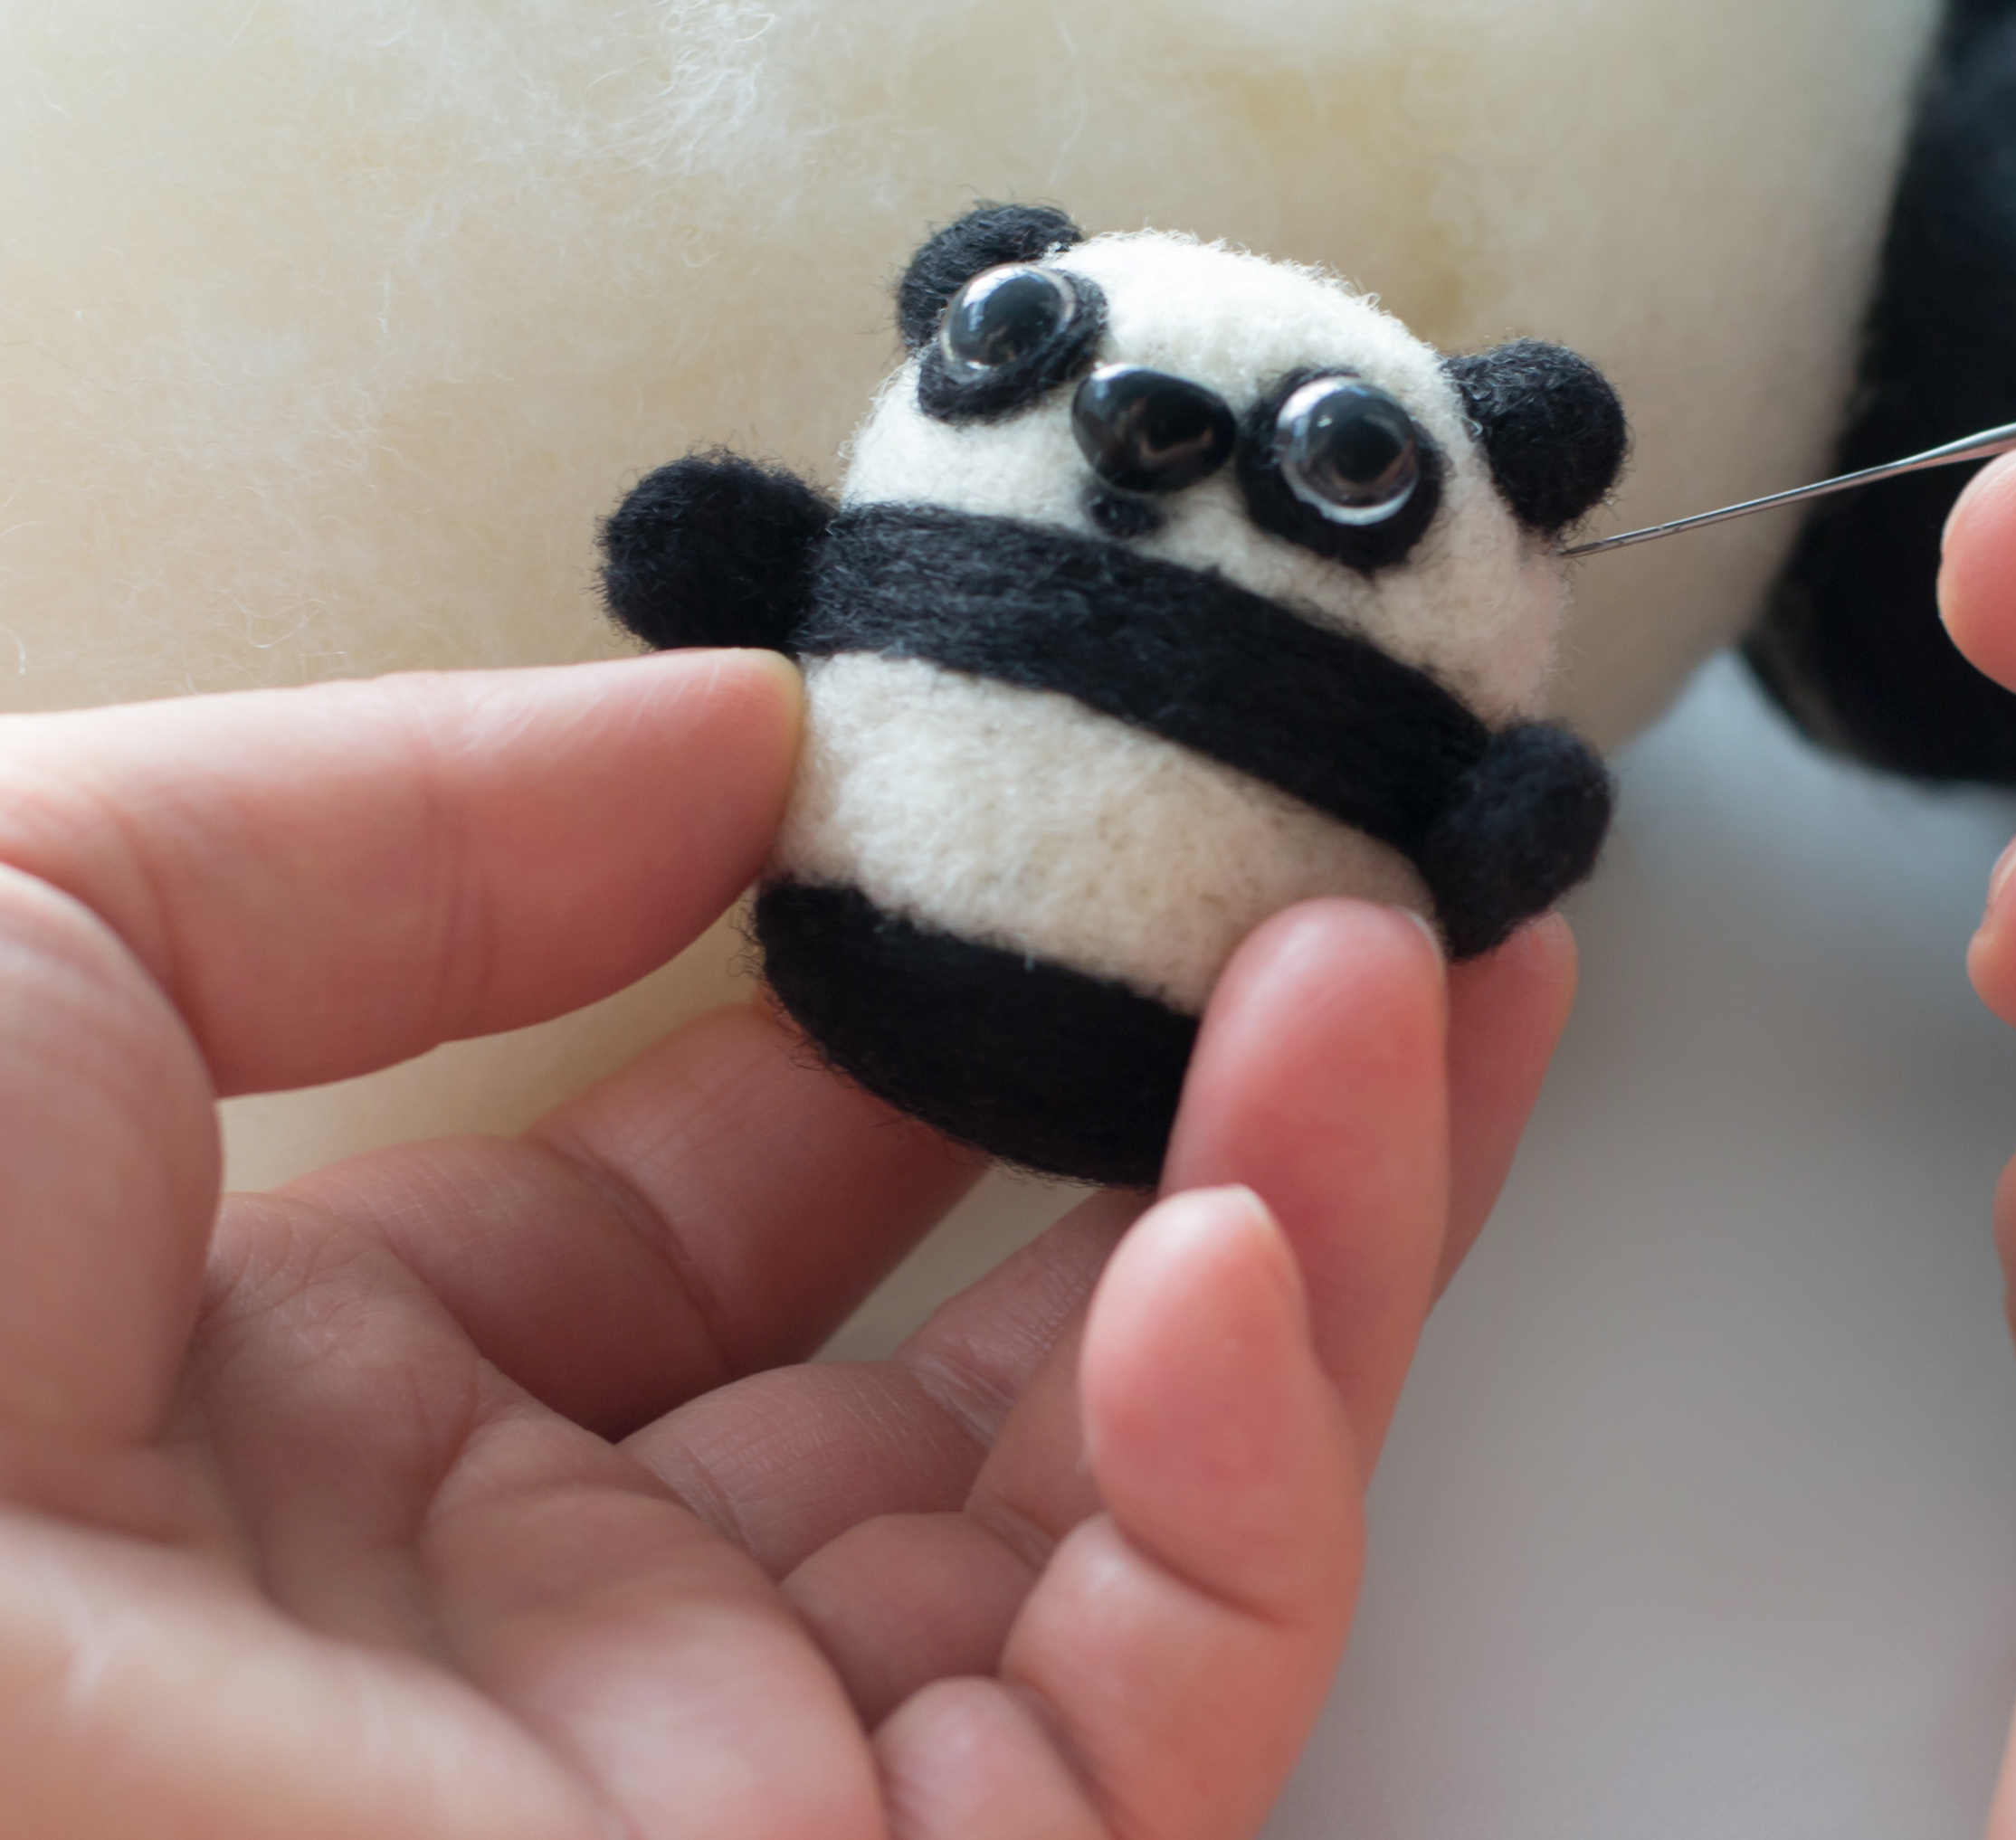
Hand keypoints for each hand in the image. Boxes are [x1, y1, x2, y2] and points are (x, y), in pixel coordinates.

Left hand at [0, 651, 1575, 1838]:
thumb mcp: (34, 936)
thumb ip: (406, 832)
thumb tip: (740, 741)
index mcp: (353, 1433)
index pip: (747, 1224)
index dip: (934, 1025)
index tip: (1086, 837)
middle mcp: (568, 1640)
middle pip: (1009, 1378)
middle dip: (1232, 1129)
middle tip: (1391, 901)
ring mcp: (739, 1808)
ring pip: (1148, 1532)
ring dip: (1320, 1238)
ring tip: (1417, 977)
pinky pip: (1160, 1720)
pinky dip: (1250, 1479)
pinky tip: (1235, 1243)